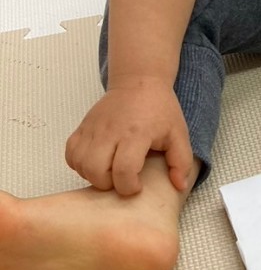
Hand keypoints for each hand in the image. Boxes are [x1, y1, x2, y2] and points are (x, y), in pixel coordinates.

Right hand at [65, 78, 193, 195]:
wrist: (138, 82)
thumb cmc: (160, 110)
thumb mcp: (178, 134)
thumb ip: (181, 162)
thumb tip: (178, 186)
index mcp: (137, 134)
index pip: (124, 169)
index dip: (129, 186)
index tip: (138, 185)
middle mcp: (111, 131)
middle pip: (96, 171)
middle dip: (108, 184)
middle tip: (122, 178)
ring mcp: (93, 129)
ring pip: (80, 164)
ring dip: (93, 176)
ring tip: (109, 172)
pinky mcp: (82, 127)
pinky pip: (70, 154)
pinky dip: (79, 164)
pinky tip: (96, 163)